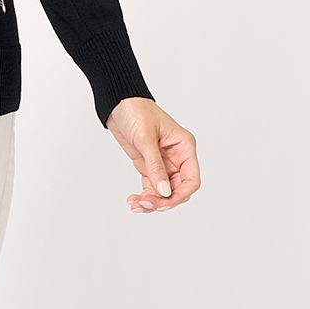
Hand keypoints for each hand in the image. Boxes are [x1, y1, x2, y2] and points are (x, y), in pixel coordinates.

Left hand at [106, 97, 199, 212]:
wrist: (118, 104)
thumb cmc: (136, 111)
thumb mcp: (146, 139)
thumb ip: (155, 166)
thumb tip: (164, 192)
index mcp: (184, 148)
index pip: (191, 180)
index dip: (180, 195)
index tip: (163, 203)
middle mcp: (177, 158)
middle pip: (177, 190)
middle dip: (162, 200)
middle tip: (144, 204)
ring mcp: (163, 163)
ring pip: (164, 192)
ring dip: (151, 201)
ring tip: (135, 204)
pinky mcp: (149, 166)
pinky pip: (152, 187)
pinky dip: (144, 196)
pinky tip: (133, 200)